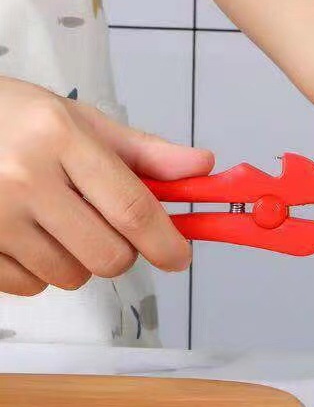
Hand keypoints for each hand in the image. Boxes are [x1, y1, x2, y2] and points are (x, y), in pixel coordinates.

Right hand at [0, 77, 213, 295]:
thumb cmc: (17, 120)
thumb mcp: (80, 122)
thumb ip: (144, 152)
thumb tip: (203, 166)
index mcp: (60, 139)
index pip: (130, 208)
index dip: (165, 241)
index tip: (181, 257)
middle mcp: (23, 179)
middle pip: (107, 255)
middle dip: (122, 251)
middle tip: (109, 228)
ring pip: (69, 276)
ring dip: (79, 259)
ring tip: (57, 221)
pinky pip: (29, 286)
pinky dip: (40, 270)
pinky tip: (27, 234)